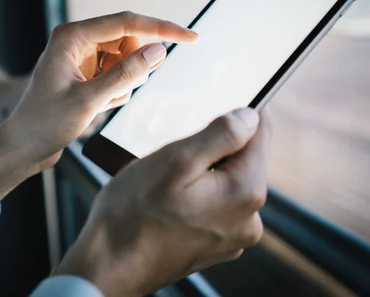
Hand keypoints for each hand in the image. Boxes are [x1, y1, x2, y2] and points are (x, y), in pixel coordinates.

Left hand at [0, 12, 196, 208]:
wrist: (24, 146)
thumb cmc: (47, 122)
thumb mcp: (89, 100)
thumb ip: (126, 74)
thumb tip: (159, 50)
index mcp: (72, 36)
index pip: (127, 22)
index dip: (162, 29)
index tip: (192, 37)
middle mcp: (77, 40)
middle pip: (127, 39)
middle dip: (134, 64)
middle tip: (119, 91)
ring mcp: (81, 56)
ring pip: (125, 58)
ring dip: (125, 81)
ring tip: (102, 102)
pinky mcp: (86, 72)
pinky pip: (117, 73)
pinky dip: (117, 89)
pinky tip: (98, 106)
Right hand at [54, 108, 271, 296]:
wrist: (109, 267)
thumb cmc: (134, 214)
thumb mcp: (175, 160)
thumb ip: (220, 135)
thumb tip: (250, 116)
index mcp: (245, 193)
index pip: (260, 134)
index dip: (240, 112)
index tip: (219, 102)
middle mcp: (248, 219)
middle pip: (243, 159)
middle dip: (213, 147)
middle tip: (175, 149)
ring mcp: (232, 236)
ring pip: (225, 181)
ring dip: (202, 170)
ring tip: (165, 178)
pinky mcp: (215, 244)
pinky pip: (214, 204)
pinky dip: (196, 193)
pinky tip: (167, 198)